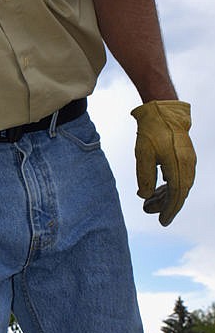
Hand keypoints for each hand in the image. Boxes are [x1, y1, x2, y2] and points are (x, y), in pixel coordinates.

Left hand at [130, 100, 195, 225]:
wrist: (163, 111)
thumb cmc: (152, 131)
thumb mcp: (143, 154)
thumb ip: (145, 177)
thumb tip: (146, 196)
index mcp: (178, 164)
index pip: (176, 194)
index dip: (169, 210)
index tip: (162, 222)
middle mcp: (187, 164)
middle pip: (179, 193)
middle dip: (165, 205)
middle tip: (147, 210)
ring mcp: (188, 161)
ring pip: (180, 186)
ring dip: (165, 196)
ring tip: (147, 202)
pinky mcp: (185, 158)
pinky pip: (180, 177)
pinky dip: (169, 187)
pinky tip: (157, 190)